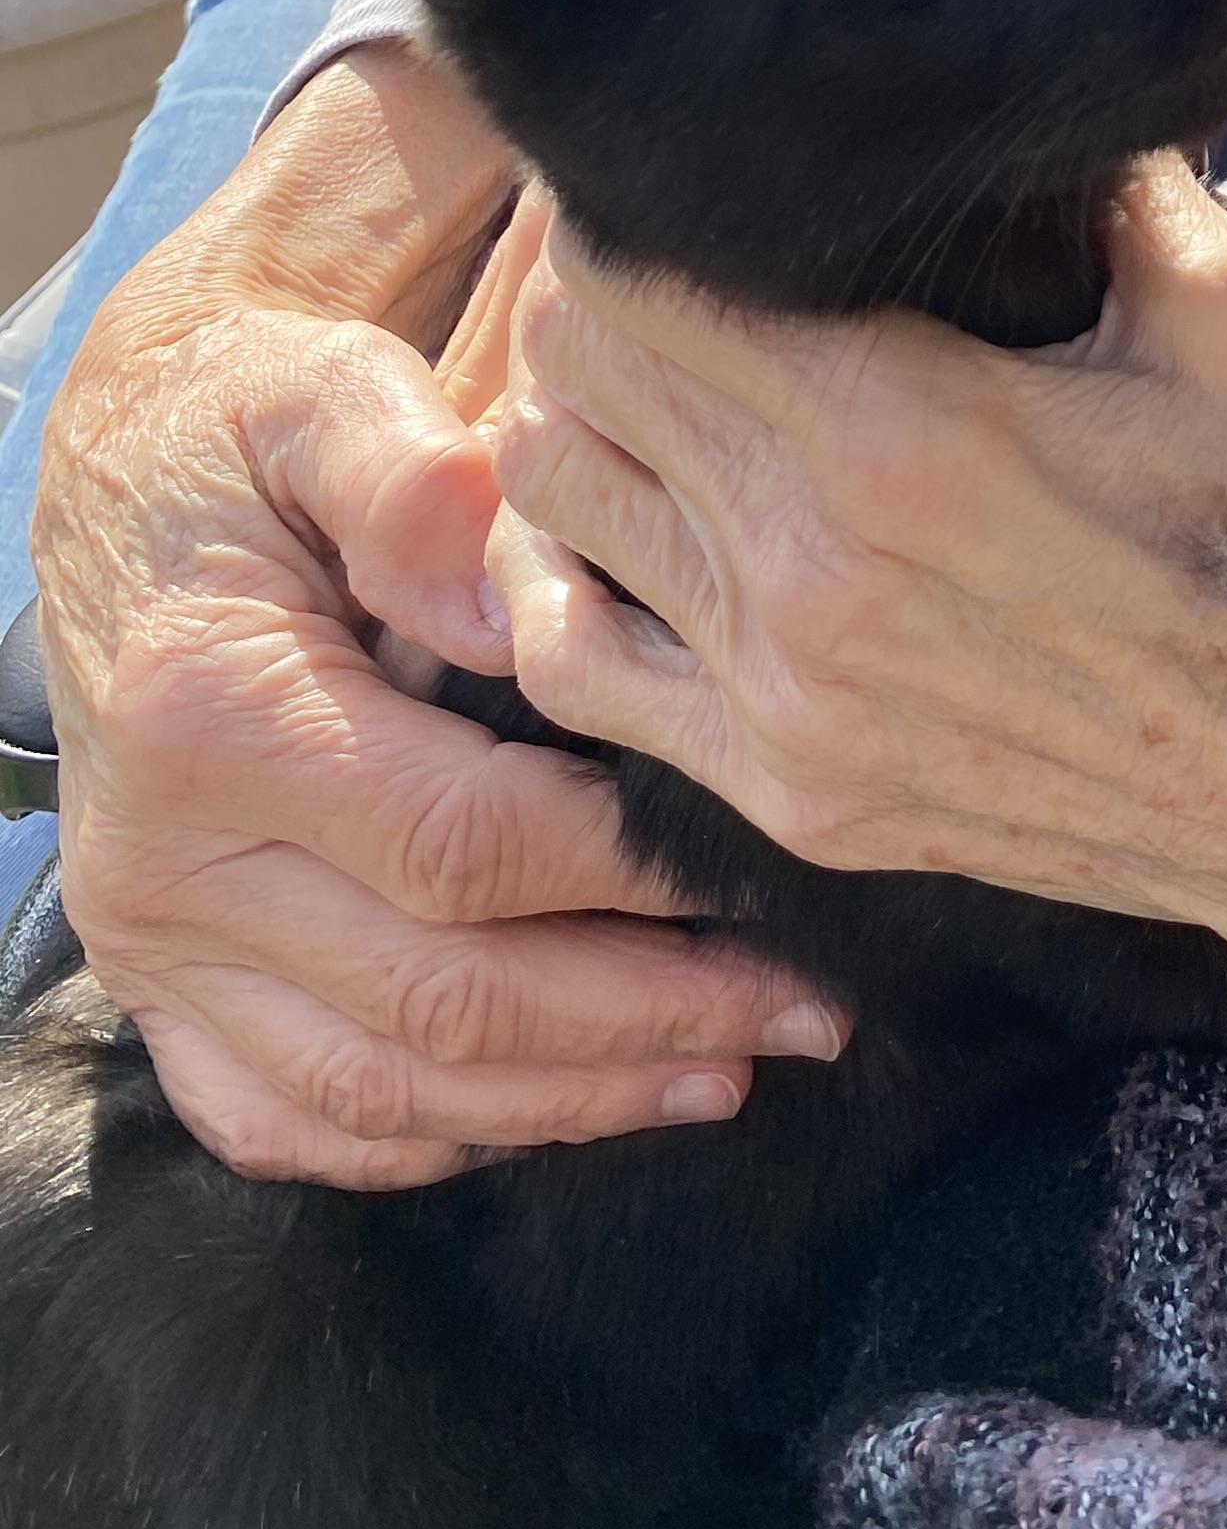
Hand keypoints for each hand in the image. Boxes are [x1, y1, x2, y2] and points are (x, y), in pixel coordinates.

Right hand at [31, 51, 844, 1190]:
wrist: (124, 473)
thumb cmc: (250, 420)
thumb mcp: (320, 392)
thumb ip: (411, 478)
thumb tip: (511, 607)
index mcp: (211, 716)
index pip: (458, 845)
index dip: (624, 879)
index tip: (763, 875)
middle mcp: (164, 861)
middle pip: (433, 997)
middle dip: (638, 1022)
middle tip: (801, 1014)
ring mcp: (150, 944)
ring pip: (373, 1089)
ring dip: (565, 1101)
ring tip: (726, 1072)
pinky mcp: (156, 985)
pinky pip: (287, 1116)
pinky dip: (429, 1136)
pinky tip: (558, 1108)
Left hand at [488, 160, 1226, 1278]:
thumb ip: (1093, 177)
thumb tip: (1003, 67)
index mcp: (906, 433)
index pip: (642, 276)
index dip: (642, 191)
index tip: (691, 149)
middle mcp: (808, 577)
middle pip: (577, 374)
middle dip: (605, 282)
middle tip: (680, 232)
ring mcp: (787, 708)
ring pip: (554, 503)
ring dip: (582, 412)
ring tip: (666, 354)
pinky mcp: (797, 799)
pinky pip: (578, 670)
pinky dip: (567, 575)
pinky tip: (640, 512)